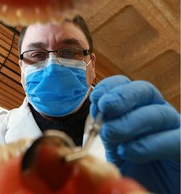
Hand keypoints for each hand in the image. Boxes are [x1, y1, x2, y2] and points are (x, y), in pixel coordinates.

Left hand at [89, 75, 179, 193]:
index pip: (126, 85)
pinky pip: (173, 140)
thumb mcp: (112, 145)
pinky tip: (128, 151)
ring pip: (158, 113)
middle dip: (122, 96)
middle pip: (145, 91)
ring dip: (130, 122)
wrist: (146, 190)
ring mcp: (173, 128)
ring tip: (110, 134)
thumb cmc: (129, 166)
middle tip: (105, 107)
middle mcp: (156, 112)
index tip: (96, 98)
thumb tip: (96, 109)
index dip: (110, 86)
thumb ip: (106, 127)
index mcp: (137, 107)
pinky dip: (148, 144)